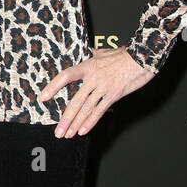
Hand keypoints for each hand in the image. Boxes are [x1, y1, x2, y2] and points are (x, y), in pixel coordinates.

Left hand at [39, 46, 154, 137]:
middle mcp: (93, 77)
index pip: (66, 76)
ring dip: (76, 124)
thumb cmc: (125, 54)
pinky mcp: (114, 94)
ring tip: (68, 134)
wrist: (143, 57)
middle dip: (65, 118)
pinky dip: (91, 122)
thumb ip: (95, 55)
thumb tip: (90, 53)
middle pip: (75, 101)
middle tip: (58, 131)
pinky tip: (83, 131)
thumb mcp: (105, 52)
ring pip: (86, 108)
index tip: (43, 97)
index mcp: (88, 65)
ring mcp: (104, 86)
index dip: (53, 86)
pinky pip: (100, 110)